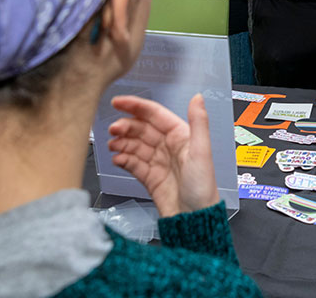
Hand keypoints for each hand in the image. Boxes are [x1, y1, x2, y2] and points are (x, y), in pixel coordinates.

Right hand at [108, 93, 219, 217]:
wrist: (194, 219)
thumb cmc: (203, 186)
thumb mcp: (201, 151)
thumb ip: (199, 122)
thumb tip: (197, 97)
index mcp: (181, 136)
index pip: (155, 115)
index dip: (136, 106)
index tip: (117, 102)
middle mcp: (169, 146)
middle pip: (141, 129)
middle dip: (126, 127)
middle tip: (112, 130)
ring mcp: (158, 162)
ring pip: (135, 145)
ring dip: (122, 143)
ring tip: (112, 145)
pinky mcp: (150, 178)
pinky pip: (133, 164)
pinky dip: (124, 160)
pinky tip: (117, 160)